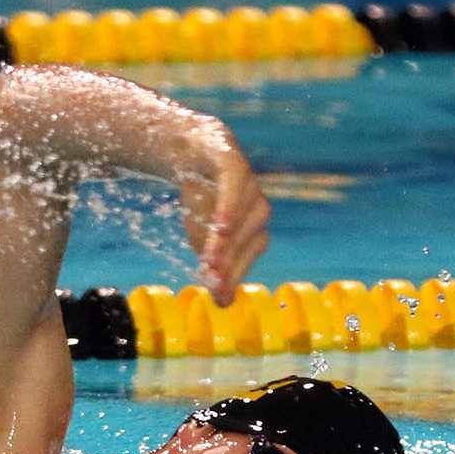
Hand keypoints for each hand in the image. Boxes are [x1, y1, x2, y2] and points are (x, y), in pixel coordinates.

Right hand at [178, 121, 270, 304]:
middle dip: (228, 263)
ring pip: (240, 216)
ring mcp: (249, 184)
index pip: (248, 256)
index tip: (217, 295)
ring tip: (209, 262)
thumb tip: (222, 303)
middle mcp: (259, 208)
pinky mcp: (233, 161)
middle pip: (245, 239)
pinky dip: (229, 206)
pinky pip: (233, 185)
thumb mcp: (203, 238)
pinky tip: (220, 226)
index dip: (235, 275)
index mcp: (255, 229)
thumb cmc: (203, 201)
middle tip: (211, 284)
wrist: (195, 150)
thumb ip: (215, 266)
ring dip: (225, 241)